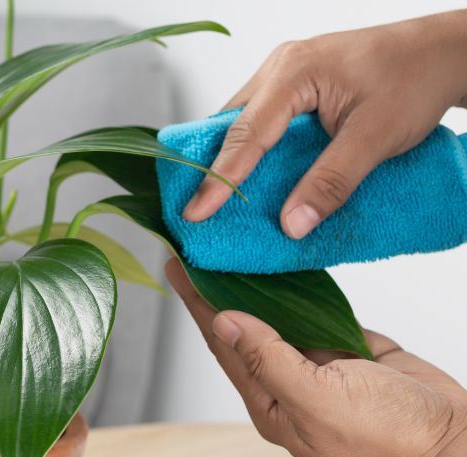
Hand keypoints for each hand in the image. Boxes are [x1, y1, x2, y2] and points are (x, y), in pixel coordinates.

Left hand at [165, 258, 466, 456]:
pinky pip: (308, 312)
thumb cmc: (386, 435)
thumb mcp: (318, 401)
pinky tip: (272, 268)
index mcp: (269, 402)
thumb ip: (268, 361)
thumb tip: (224, 323)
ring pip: (272, 317)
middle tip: (193, 251)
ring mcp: (312, 363)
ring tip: (224, 253)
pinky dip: (291, 289)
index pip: (222, 345)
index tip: (177, 268)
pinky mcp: (340, 347)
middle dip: (214, 291)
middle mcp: (282, 382)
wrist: (448, 439)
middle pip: (240, 328)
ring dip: (249, 287)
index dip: (198, 305)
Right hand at [183, 10, 466, 238]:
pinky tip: (250, 173)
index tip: (196, 213)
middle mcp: (281, 67)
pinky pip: (260, 118)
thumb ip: (331, 182)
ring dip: (231, 157)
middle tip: (194, 209)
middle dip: (211, 166)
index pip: (246, 134)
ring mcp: (286, 72)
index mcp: (295, 72)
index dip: (220, 178)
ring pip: (243, 120)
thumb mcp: (375, 137)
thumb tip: (291, 225)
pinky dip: (251, 147)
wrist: (443, 52)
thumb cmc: (415, 80)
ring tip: (215, 198)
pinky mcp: (295, 84)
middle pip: (232, 124)